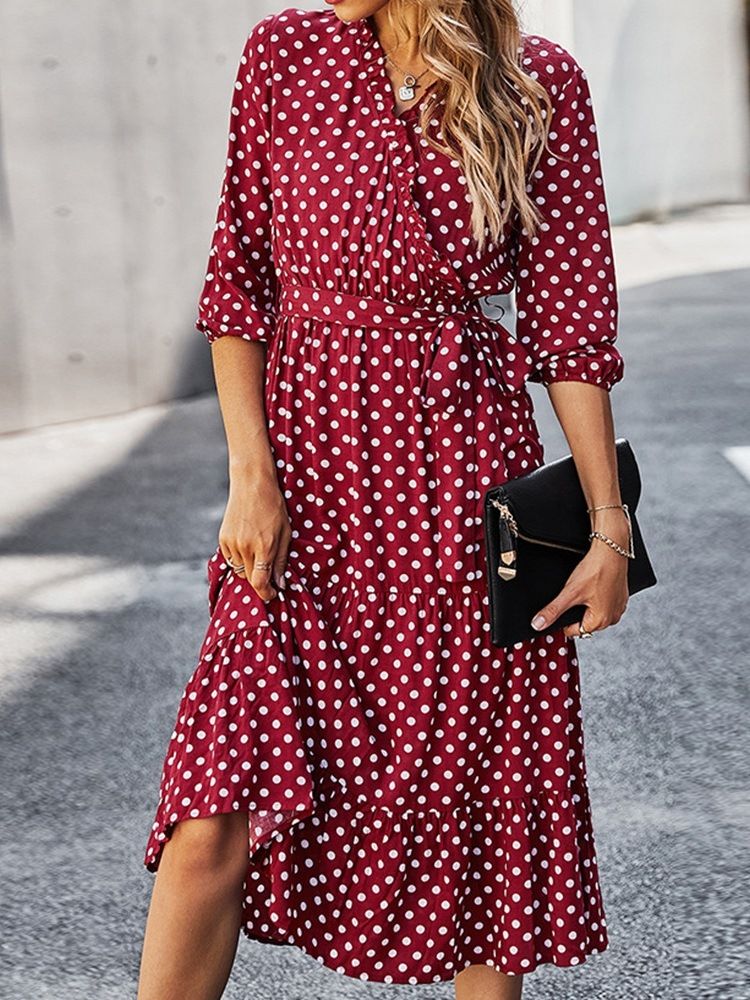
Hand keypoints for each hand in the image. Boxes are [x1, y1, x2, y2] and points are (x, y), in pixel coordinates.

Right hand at [218, 472, 291, 601]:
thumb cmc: (274, 507)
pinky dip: (239, 560)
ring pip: (240, 571)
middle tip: (270, 575)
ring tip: (259, 554)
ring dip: (250, 569)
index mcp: (264, 546)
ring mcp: (232, 543)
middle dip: (260, 581)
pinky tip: (248, 546)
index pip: (260, 582)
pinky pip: (231, 560)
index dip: (267, 593)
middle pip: (249, 579)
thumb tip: (280, 584)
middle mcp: (245, 547)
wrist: (251, 484)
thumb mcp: (285, 533)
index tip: (273, 593)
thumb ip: (281, 560)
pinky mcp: (223, 539)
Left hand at [530, 514, 629, 637]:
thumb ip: (553, 610)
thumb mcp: (570, 592)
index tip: (560, 608)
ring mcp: (618, 607)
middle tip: (573, 594)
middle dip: (575, 611)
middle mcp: (612, 618)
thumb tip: (539, 624)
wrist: (611, 550)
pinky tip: (593, 585)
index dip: (563, 620)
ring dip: (586, 604)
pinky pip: (604, 602)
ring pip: (594, 612)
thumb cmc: (596, 570)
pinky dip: (597, 597)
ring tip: (584, 588)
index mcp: (600, 621)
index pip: (574, 631)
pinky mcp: (621, 597)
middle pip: (585, 622)